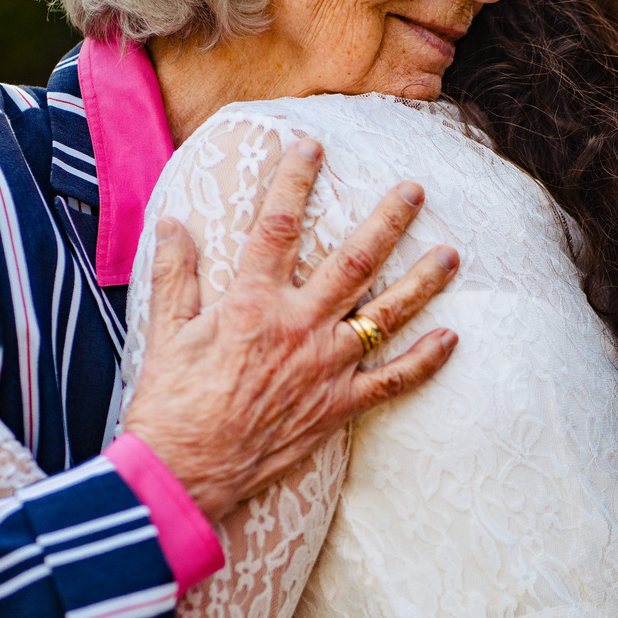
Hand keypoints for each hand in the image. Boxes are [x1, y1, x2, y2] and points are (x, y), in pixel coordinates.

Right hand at [123, 138, 459, 521]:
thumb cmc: (170, 404)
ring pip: (386, 315)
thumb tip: (175, 224)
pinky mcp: (337, 408)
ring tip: (451, 254)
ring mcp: (324, 368)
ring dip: (422, 282)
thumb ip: (176, 274)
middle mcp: (298, 327)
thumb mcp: (165, 332)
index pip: (279, 225)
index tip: (313, 145)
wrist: (185, 472)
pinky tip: (451, 338)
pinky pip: (392, 381)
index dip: (297, 180)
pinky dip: (424, 361)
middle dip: (388, 221)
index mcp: (252, 302)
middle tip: (415, 190)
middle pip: (354, 261)